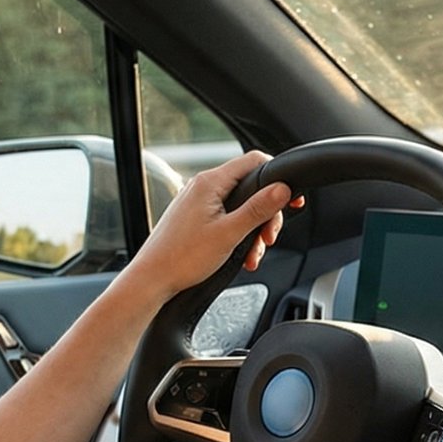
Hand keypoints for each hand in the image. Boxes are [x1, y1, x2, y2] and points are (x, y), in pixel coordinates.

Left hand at [125, 150, 302, 306]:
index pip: (254, 162)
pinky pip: (226, 218)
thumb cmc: (182, 258)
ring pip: (240, 207)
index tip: (290, 199)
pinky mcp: (195, 217)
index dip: (278, 178)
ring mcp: (198, 202)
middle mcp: (202, 187)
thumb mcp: (230, 233)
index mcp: (210, 183)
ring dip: (253, 230)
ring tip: (252, 254)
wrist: (152, 279)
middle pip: (250, 188)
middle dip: (265, 215)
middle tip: (268, 238)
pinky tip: (241, 256)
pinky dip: (238, 235)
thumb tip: (282, 189)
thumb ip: (258, 209)